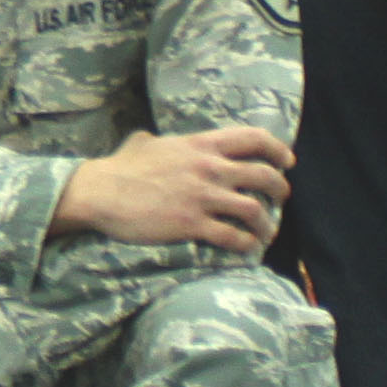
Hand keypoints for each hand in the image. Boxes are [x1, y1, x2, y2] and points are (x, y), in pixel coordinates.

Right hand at [55, 125, 294, 254]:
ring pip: (254, 209)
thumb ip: (157, 140)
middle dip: (280, 188)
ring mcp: (202, 197)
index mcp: (200, 145)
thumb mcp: (143, 143)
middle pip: (263, 175)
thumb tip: (149, 139)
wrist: (100, 192)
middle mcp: (208, 168)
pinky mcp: (192, 224)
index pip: (253, 138)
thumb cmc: (119, 168)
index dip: (277, 149)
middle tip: (281, 197)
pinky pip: (232, 236)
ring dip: (267, 223)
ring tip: (266, 232)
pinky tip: (248, 248)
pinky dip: (246, 244)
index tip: (286, 161)